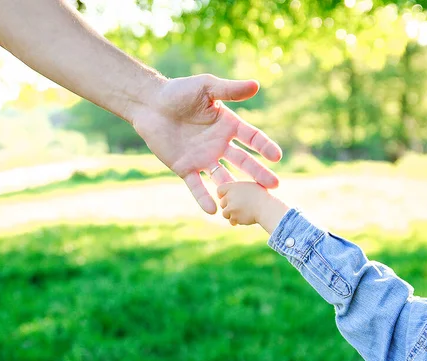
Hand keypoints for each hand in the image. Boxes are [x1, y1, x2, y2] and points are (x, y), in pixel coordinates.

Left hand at [131, 74, 281, 214]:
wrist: (150, 104)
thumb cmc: (178, 91)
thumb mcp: (206, 87)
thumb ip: (229, 90)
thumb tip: (256, 85)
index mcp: (227, 125)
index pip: (251, 138)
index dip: (264, 147)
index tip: (276, 156)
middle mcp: (218, 144)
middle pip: (243, 161)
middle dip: (258, 173)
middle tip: (274, 185)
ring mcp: (202, 158)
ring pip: (223, 176)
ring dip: (235, 188)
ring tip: (248, 201)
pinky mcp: (185, 168)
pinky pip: (196, 186)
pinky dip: (204, 198)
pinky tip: (213, 210)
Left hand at [217, 182, 288, 233]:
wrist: (267, 208)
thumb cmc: (263, 196)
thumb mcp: (252, 186)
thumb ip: (240, 189)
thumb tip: (234, 192)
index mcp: (234, 186)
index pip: (220, 190)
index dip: (223, 194)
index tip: (228, 197)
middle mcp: (230, 196)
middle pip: (222, 203)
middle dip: (228, 205)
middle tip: (239, 206)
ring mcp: (231, 208)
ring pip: (225, 213)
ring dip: (232, 214)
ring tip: (243, 213)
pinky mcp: (234, 217)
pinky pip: (232, 221)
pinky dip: (237, 221)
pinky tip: (245, 218)